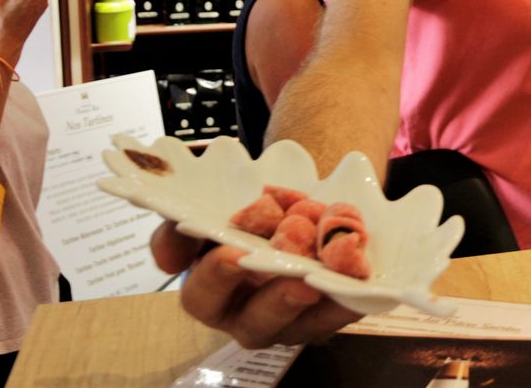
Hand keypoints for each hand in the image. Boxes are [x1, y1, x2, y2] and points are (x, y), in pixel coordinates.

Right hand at [151, 221, 361, 348]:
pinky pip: (340, 314)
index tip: (230, 253)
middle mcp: (249, 315)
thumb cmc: (235, 219)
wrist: (282, 205)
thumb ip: (180, 228)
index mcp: (212, 293)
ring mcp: (290, 320)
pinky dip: (350, 298)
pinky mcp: (326, 315)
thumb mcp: (204, 215)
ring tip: (329, 280)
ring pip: (303, 325)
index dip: (214, 278)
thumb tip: (169, 254)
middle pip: (256, 323)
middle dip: (276, 301)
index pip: (202, 296)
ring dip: (319, 305)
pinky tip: (361, 281)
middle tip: (295, 279)